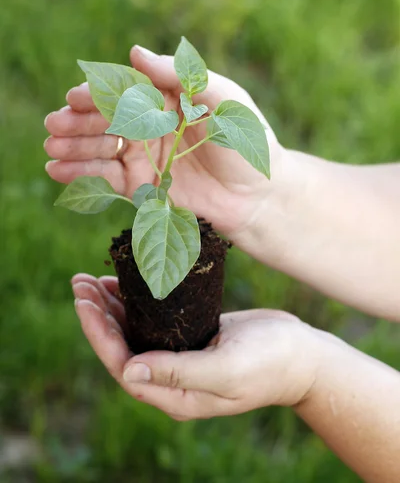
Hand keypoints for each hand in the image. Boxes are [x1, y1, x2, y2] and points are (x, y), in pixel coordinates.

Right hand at [44, 45, 285, 247]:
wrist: (259, 196)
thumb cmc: (248, 142)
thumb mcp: (222, 99)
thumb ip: (180, 75)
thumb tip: (134, 51)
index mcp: (168, 98)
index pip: (125, 90)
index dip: (97, 93)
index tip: (75, 97)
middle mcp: (151, 125)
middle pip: (106, 119)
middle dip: (78, 121)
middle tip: (55, 124)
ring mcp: (144, 156)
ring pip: (100, 147)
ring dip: (73, 146)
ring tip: (51, 148)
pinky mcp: (141, 186)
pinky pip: (105, 178)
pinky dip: (80, 174)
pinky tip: (57, 170)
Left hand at [71, 274, 319, 419]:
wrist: (302, 354)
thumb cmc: (270, 363)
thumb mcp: (226, 370)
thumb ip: (178, 372)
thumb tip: (127, 371)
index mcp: (175, 394)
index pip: (122, 366)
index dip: (99, 335)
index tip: (84, 302)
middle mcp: (171, 378)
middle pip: (121, 347)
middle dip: (98, 316)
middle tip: (79, 282)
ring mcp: (180, 355)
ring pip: (134, 332)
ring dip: (111, 307)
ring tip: (90, 279)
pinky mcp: (190, 335)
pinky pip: (153, 319)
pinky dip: (135, 300)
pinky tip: (123, 282)